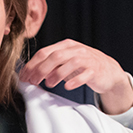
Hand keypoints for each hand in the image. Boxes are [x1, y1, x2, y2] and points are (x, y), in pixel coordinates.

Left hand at [18, 39, 132, 114]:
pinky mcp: (96, 70)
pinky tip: (68, 87)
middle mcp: (76, 50)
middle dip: (40, 70)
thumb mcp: (65, 64)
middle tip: (33, 82)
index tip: (24, 77)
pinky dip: (75, 80)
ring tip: (49, 84)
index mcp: (65, 46)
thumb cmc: (83, 67)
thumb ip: (51, 66)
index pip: (44, 52)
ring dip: (56, 74)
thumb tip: (32, 74)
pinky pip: (85, 74)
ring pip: (69, 63)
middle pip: (55, 57)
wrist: (108, 71)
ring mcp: (87, 59)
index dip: (32, 65)